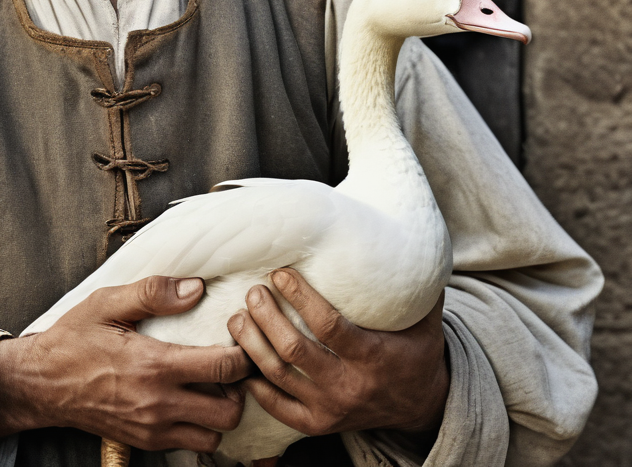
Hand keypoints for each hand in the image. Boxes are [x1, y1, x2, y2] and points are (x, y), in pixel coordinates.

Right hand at [0, 276, 250, 450]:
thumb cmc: (74, 339)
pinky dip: (200, 427)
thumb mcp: (107, 303)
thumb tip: (195, 288)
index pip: (223, 367)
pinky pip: (190, 445)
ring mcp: (153, 428)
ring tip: (213, 386)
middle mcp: (159, 403)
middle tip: (231, 366)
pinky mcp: (145, 442)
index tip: (239, 338)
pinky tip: (191, 401)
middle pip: (229, 411)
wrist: (41, 384)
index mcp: (155, 365)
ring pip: (214, 435)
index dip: (242, 352)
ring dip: (221, 412)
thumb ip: (153, 292)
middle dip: (240, 388)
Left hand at [227, 269, 448, 436]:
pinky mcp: (319, 424)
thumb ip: (413, 285)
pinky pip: (278, 408)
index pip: (328, 326)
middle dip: (267, 318)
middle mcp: (348, 386)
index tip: (281, 273)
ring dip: (252, 345)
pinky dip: (255, 385)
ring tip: (237, 317)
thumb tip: (410, 238)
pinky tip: (242, 360)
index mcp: (372, 357)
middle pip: (294, 350)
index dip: (300, 298)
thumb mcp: (424, 321)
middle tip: (253, 292)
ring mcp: (331, 408)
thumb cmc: (417, 352)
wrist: (422, 407)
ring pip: (279, 376)